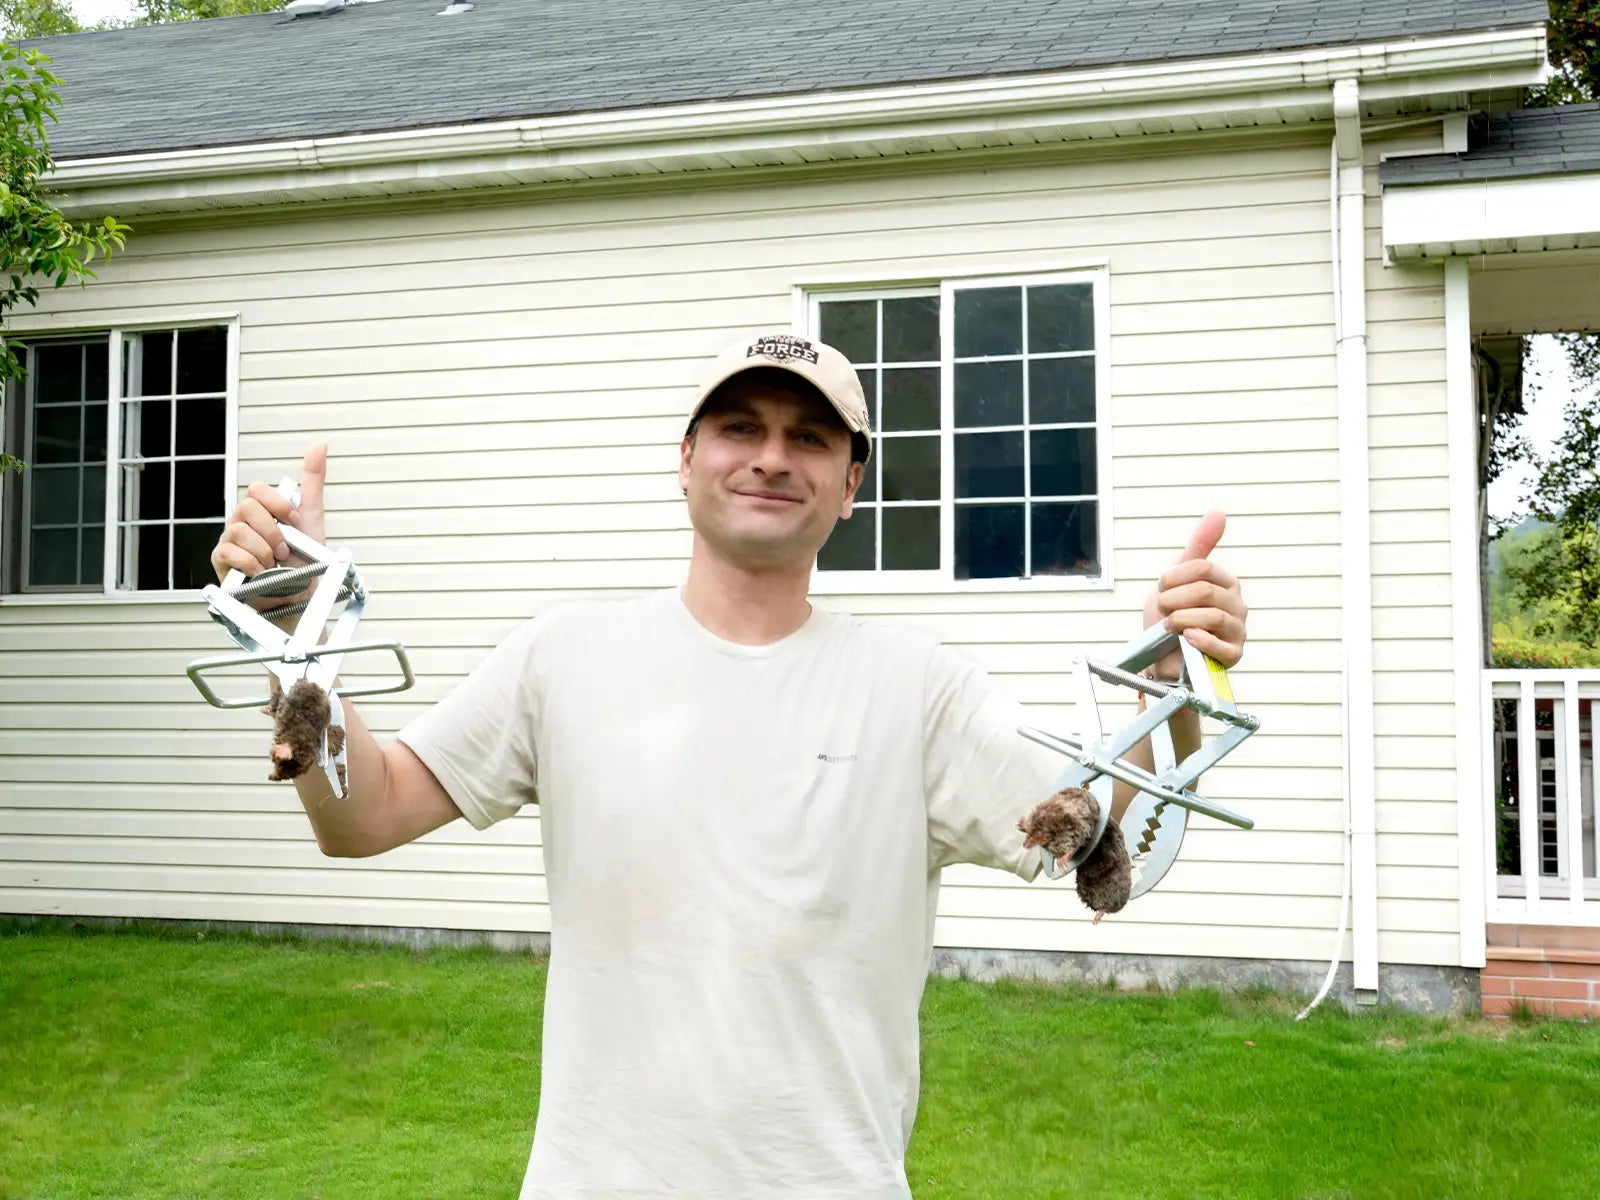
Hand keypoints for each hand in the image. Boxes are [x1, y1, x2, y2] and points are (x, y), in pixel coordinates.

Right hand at [210, 443, 328, 608]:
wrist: (298, 597)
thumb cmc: (303, 559)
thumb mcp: (312, 518)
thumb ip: (312, 482)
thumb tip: (319, 445)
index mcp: (261, 511)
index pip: (257, 490)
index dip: (277, 504)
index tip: (293, 522)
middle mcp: (242, 523)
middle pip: (246, 507)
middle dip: (272, 531)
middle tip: (284, 549)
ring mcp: (229, 542)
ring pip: (237, 530)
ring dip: (263, 550)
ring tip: (274, 564)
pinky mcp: (221, 562)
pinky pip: (228, 552)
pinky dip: (250, 563)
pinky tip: (261, 571)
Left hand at [1141, 510, 1246, 679]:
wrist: (1160, 658)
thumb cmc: (1170, 618)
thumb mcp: (1177, 579)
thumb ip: (1198, 547)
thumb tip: (1219, 512)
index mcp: (1226, 583)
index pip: (1201, 568)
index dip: (1173, 578)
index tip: (1162, 588)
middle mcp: (1237, 605)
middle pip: (1204, 591)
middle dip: (1172, 601)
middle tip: (1163, 611)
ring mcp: (1237, 631)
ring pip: (1211, 616)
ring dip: (1179, 621)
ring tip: (1170, 627)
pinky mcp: (1233, 656)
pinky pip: (1219, 645)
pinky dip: (1197, 640)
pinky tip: (1186, 638)